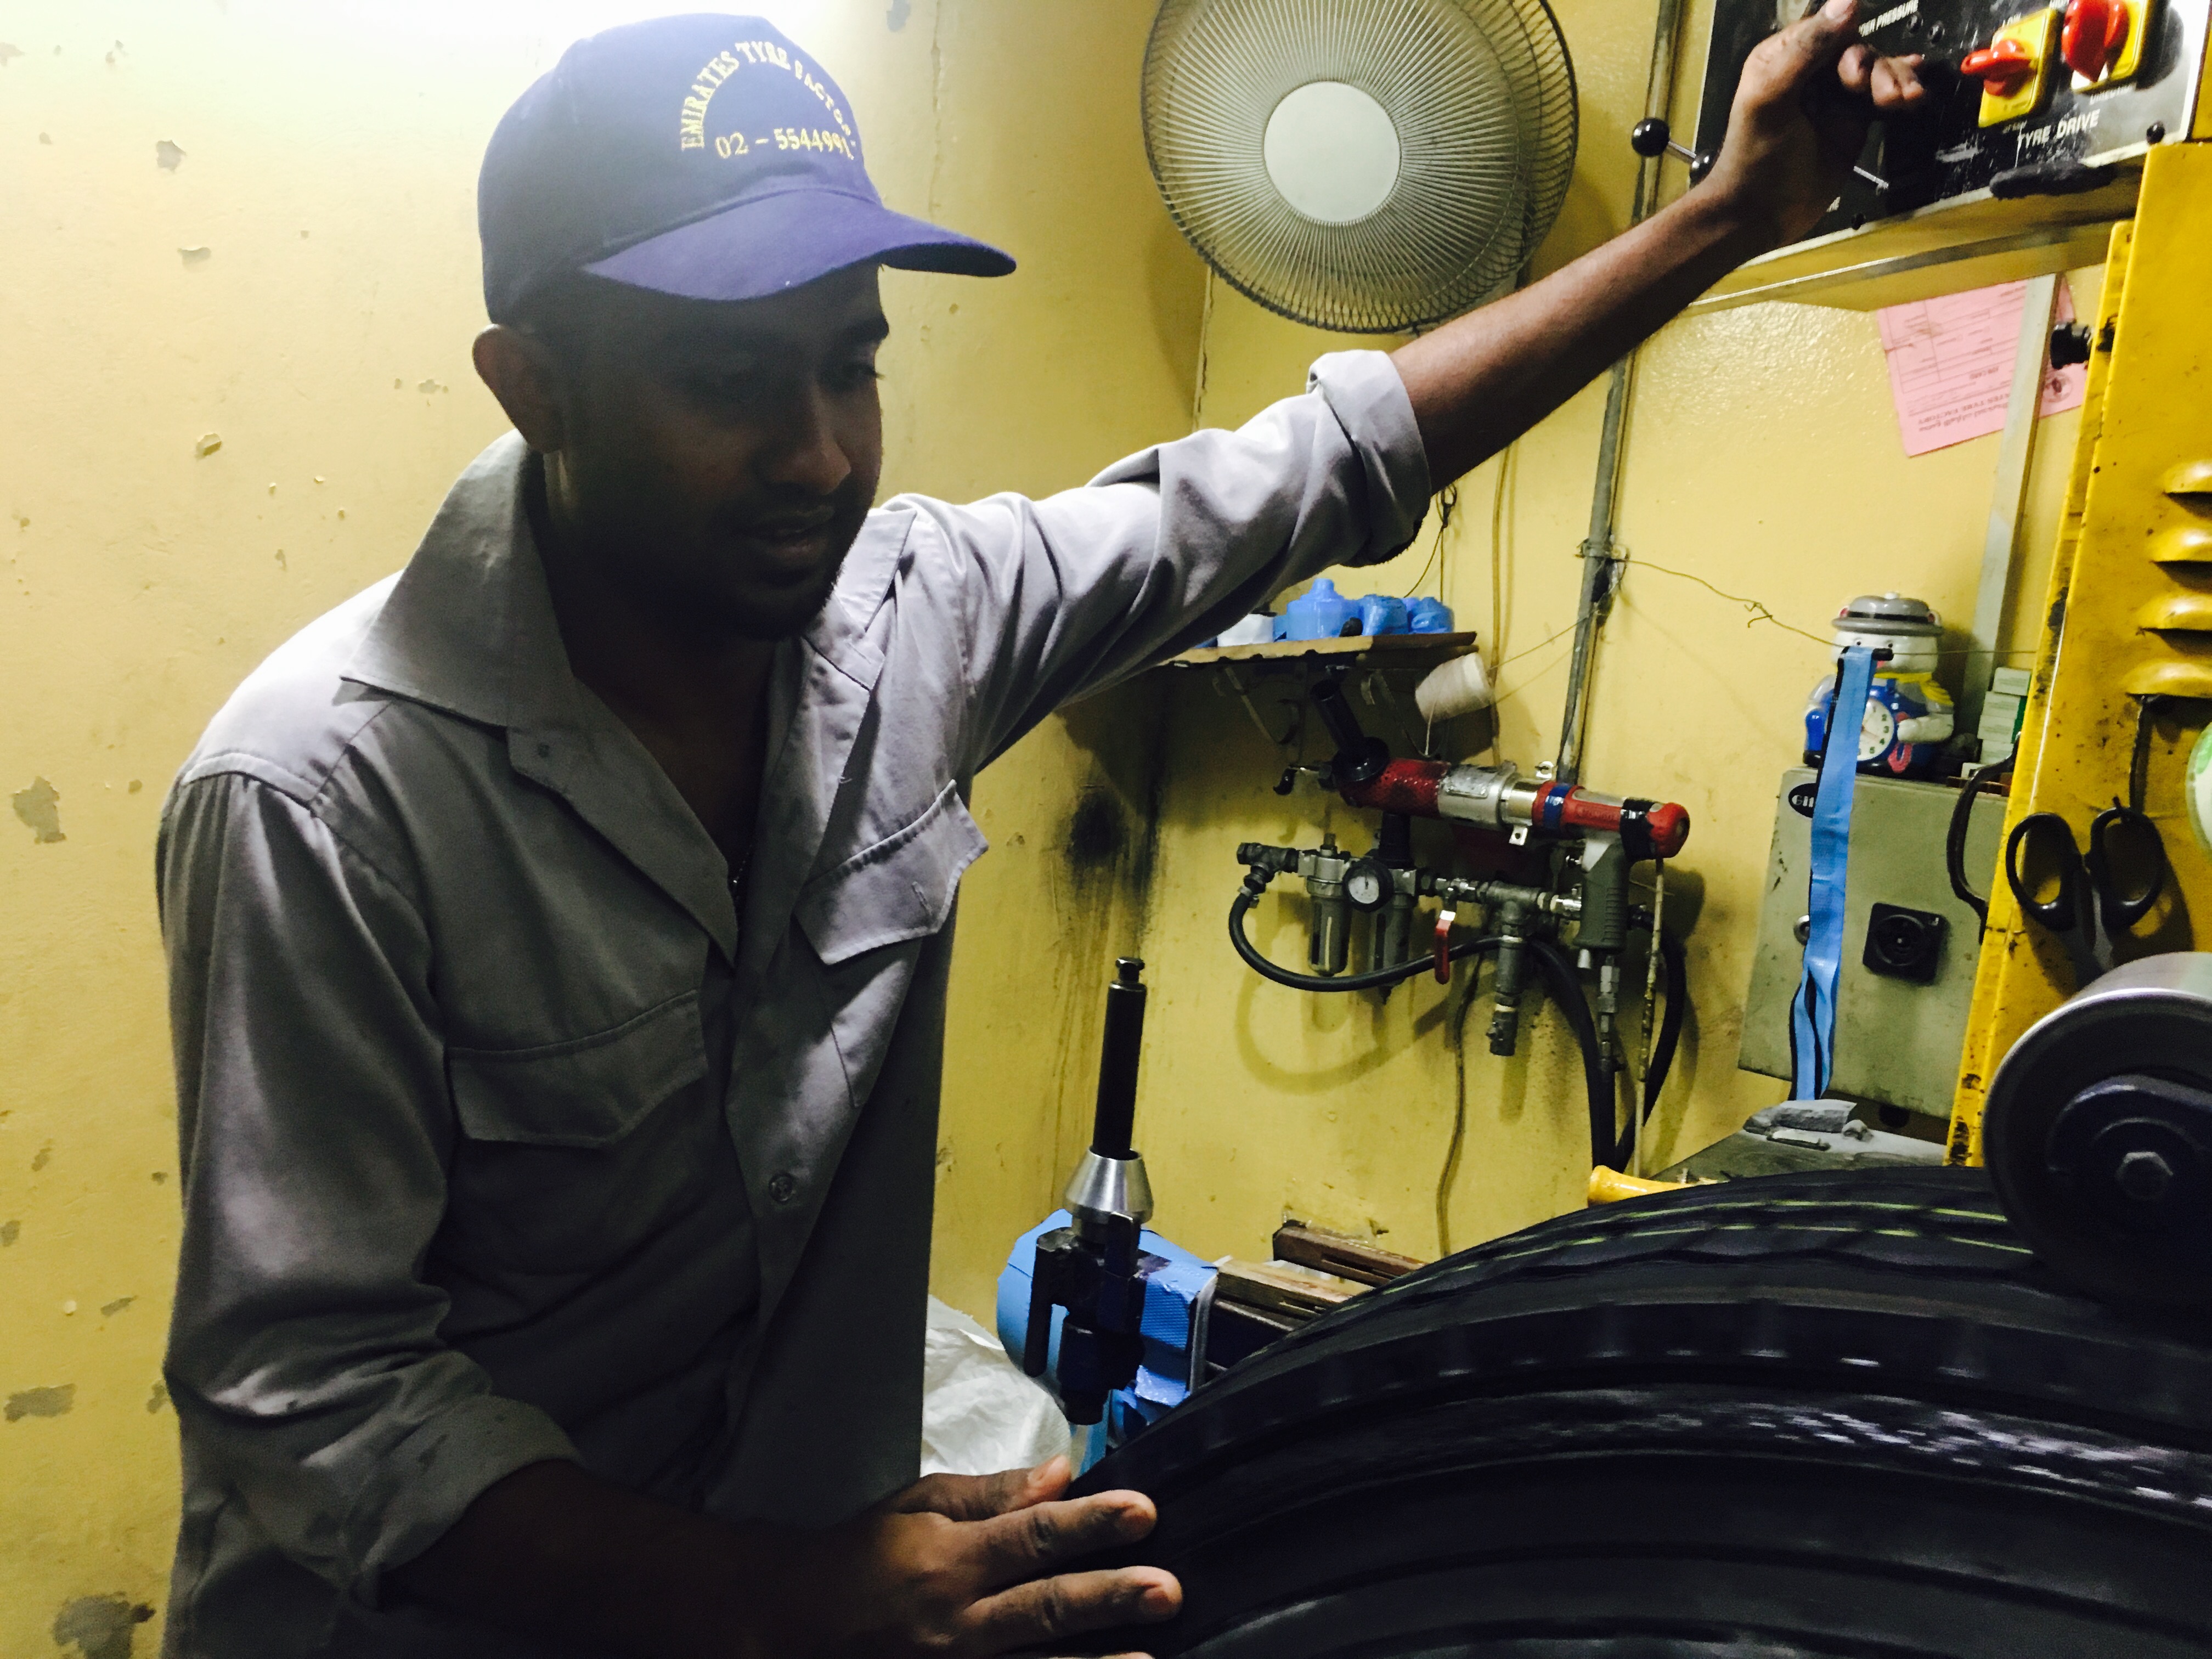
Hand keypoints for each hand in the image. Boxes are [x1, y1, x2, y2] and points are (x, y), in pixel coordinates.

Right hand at [755, 1456, 1181, 1657]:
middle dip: (1108, 1598)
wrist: (790, 1624)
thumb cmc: (861, 1557)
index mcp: (949, 1559)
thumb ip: (993, 1494)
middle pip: (1045, 1608)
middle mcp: (956, 1621)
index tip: (1143, 1509)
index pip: (1031, 1535)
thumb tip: (1061, 1471)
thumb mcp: (918, 1505)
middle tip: (1167, 1588)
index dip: (1090, 1522)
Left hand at [1701, 0, 1929, 249]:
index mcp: (1785, 56)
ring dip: (1897, 81)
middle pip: (1860, 50)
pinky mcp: (1851, 122)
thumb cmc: (1754, 157)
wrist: (1759, 214)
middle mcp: (1811, 71)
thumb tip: (1848, 1)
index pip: (1831, 31)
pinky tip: (1917, 92)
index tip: (1855, 77)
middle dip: (1879, 70)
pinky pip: (1882, 96)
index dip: (1850, 47)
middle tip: (1890, 97)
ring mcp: (1833, 97)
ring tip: (1909, 100)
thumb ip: (1807, 48)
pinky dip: (1901, 92)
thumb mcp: (1773, 97)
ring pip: (1877, 72)